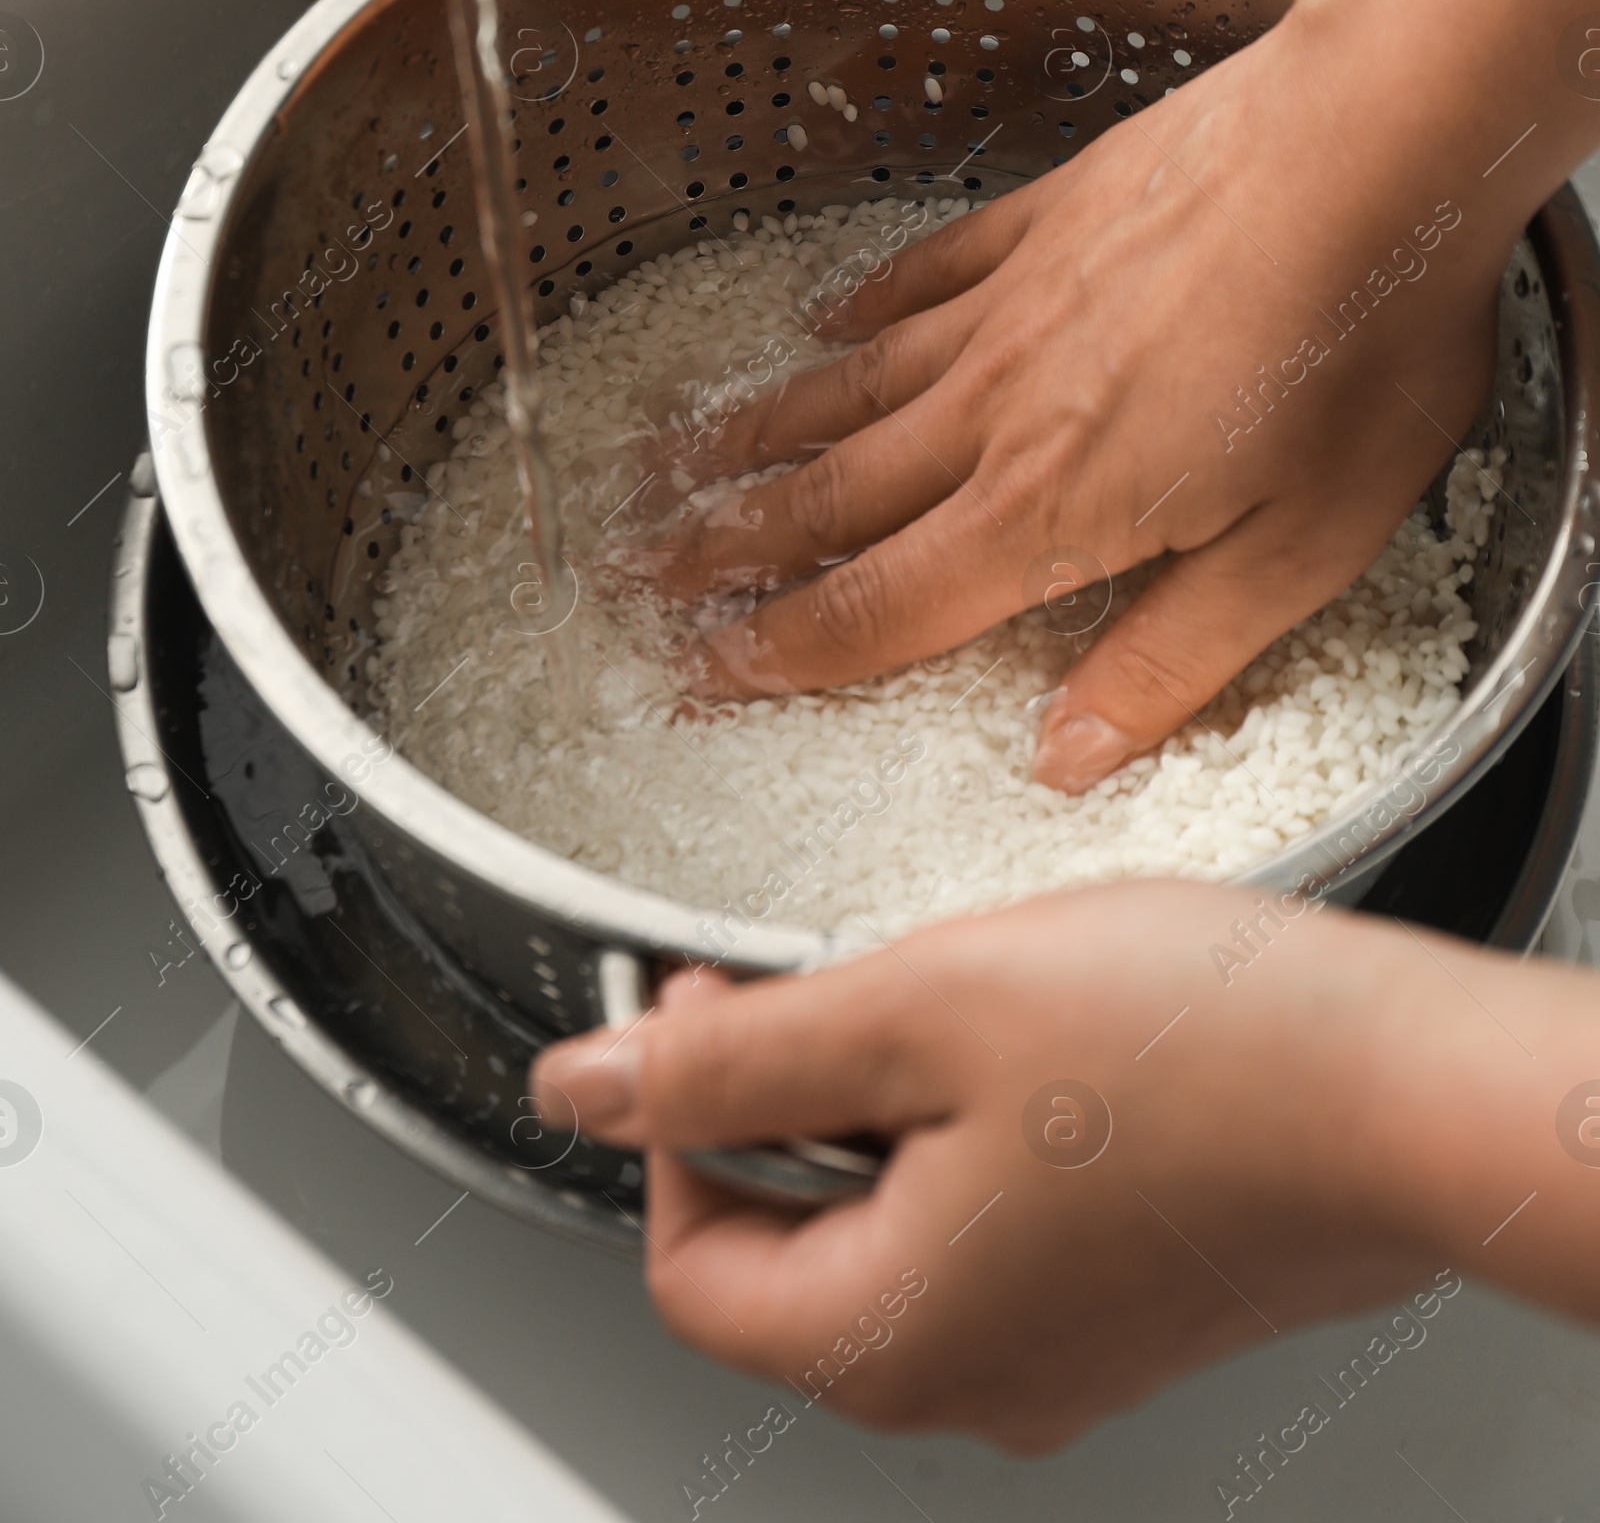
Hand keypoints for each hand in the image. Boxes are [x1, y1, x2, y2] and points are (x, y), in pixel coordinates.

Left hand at [531, 885, 1469, 1451]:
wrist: (1423, 1096)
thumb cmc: (1206, 1055)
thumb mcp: (917, 1009)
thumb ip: (730, 1057)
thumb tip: (584, 1081)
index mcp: (889, 1341)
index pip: (687, 1258)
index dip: (677, 1110)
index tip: (717, 997)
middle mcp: (974, 1383)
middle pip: (791, 1247)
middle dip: (793, 1099)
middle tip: (857, 978)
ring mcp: (1063, 1353)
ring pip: (899, 1225)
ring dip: (894, 1102)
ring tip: (968, 994)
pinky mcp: (1133, 1305)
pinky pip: (997, 1225)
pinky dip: (982, 1127)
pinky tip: (1049, 1039)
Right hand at [658, 0, 1507, 790]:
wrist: (1380, 140)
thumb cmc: (1361, 343)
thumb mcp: (1299, 554)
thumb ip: (1170, 662)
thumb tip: (1065, 758)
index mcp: (1051, 507)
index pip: (882, 604)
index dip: (783, 651)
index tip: (704, 672)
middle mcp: (1000, 408)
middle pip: (834, 496)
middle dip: (728, 547)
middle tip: (640, 570)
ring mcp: (1015, 301)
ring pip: (855, 386)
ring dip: (761, 430)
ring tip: (680, 455)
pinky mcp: (1049, 215)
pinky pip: (925, 273)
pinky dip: (861, 305)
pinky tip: (824, 316)